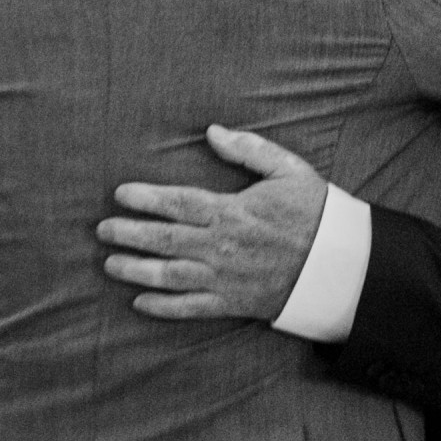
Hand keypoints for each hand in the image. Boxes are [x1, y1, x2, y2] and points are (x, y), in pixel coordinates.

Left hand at [96, 124, 326, 320]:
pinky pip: (191, 309)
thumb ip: (249, 149)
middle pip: (166, 240)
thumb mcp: (288, 169)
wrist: (338, 264)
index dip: (146, 198)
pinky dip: (164, 309)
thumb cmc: (313, 212)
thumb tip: (213, 132)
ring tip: (110, 264)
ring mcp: (225, 278)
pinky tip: (140, 304)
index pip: (179, 203)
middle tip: (102, 230)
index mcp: (232, 212)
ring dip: (137, 271)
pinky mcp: (233, 303)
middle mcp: (222, 247)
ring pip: (170, 276)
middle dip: (130, 234)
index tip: (120, 194)